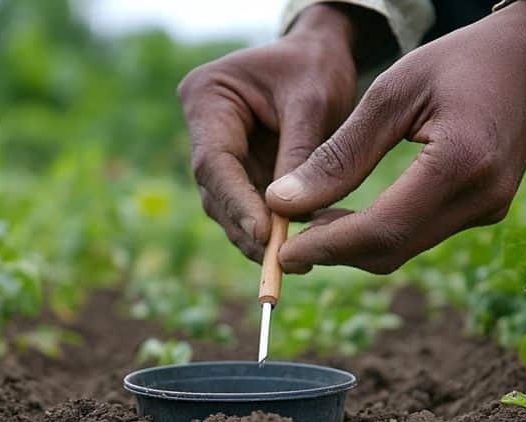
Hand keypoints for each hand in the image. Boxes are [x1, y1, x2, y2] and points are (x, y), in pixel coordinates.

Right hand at [176, 6, 364, 260]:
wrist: (322, 54)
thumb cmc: (316, 66)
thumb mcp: (314, 102)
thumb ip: (301, 156)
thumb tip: (288, 215)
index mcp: (207, 97)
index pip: (214, 161)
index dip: (237, 202)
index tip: (263, 235)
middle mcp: (204, 128)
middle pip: (217, 191)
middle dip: (247, 228)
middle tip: (280, 263)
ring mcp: (219, 152)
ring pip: (231, 206)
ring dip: (258, 237)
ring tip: (293, 261)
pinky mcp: (241, 170)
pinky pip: (251, 207)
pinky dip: (271, 230)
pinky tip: (295, 249)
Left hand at [266, 0, 525, 273]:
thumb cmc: (458, 61)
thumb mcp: (391, 93)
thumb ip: (339, 153)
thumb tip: (284, 202)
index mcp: (461, 163)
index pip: (382, 229)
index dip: (328, 246)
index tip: (284, 249)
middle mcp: (482, 198)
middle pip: (391, 250)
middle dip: (335, 252)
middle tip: (287, 241)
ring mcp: (489, 210)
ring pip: (404, 249)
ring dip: (354, 245)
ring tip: (310, 222)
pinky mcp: (486, 211)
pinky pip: (421, 235)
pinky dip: (380, 233)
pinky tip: (349, 215)